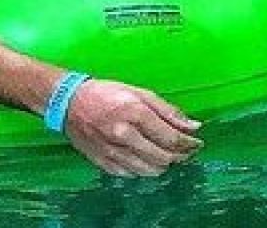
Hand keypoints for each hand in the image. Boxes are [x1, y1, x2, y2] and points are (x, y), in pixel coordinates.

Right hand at [62, 79, 202, 176]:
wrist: (70, 103)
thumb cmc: (107, 94)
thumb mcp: (141, 93)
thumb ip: (168, 111)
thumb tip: (193, 126)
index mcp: (135, 113)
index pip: (171, 138)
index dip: (189, 143)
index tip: (197, 143)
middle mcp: (123, 135)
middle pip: (162, 157)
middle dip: (180, 156)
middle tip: (186, 151)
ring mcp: (111, 151)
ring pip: (148, 169)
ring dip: (164, 165)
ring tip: (169, 155)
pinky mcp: (102, 162)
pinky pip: (130, 173)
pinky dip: (143, 169)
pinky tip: (147, 159)